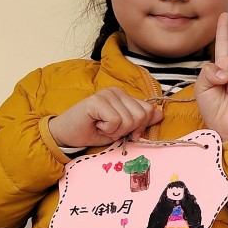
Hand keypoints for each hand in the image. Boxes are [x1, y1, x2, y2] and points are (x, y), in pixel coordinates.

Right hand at [48, 88, 163, 147]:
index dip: (140, 127)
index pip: (148, 110)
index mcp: (124, 96)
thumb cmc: (93, 132)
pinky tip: (96, 125)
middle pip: (140, 116)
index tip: (125, 132)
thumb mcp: (122, 129)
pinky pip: (115, 121)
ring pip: (128, 120)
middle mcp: (116, 91)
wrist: (67, 135)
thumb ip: (140, 121)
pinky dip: (107, 130)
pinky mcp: (97, 101)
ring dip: (115, 131)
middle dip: (126, 130)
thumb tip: (160, 114)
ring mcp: (106, 94)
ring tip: (101, 127)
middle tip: (109, 129)